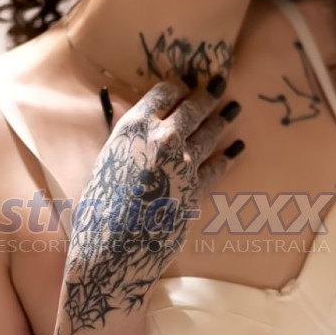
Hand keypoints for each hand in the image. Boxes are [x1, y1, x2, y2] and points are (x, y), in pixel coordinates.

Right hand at [62, 74, 242, 331]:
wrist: (112, 249)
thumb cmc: (98, 209)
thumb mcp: (106, 164)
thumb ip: (127, 143)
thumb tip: (140, 129)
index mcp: (132, 128)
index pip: (162, 94)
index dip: (177, 88)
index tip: (186, 85)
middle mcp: (161, 138)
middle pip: (191, 108)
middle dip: (207, 95)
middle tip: (220, 85)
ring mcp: (182, 163)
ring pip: (209, 133)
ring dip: (222, 119)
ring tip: (234, 109)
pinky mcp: (196, 189)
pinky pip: (217, 167)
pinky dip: (229, 156)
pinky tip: (237, 149)